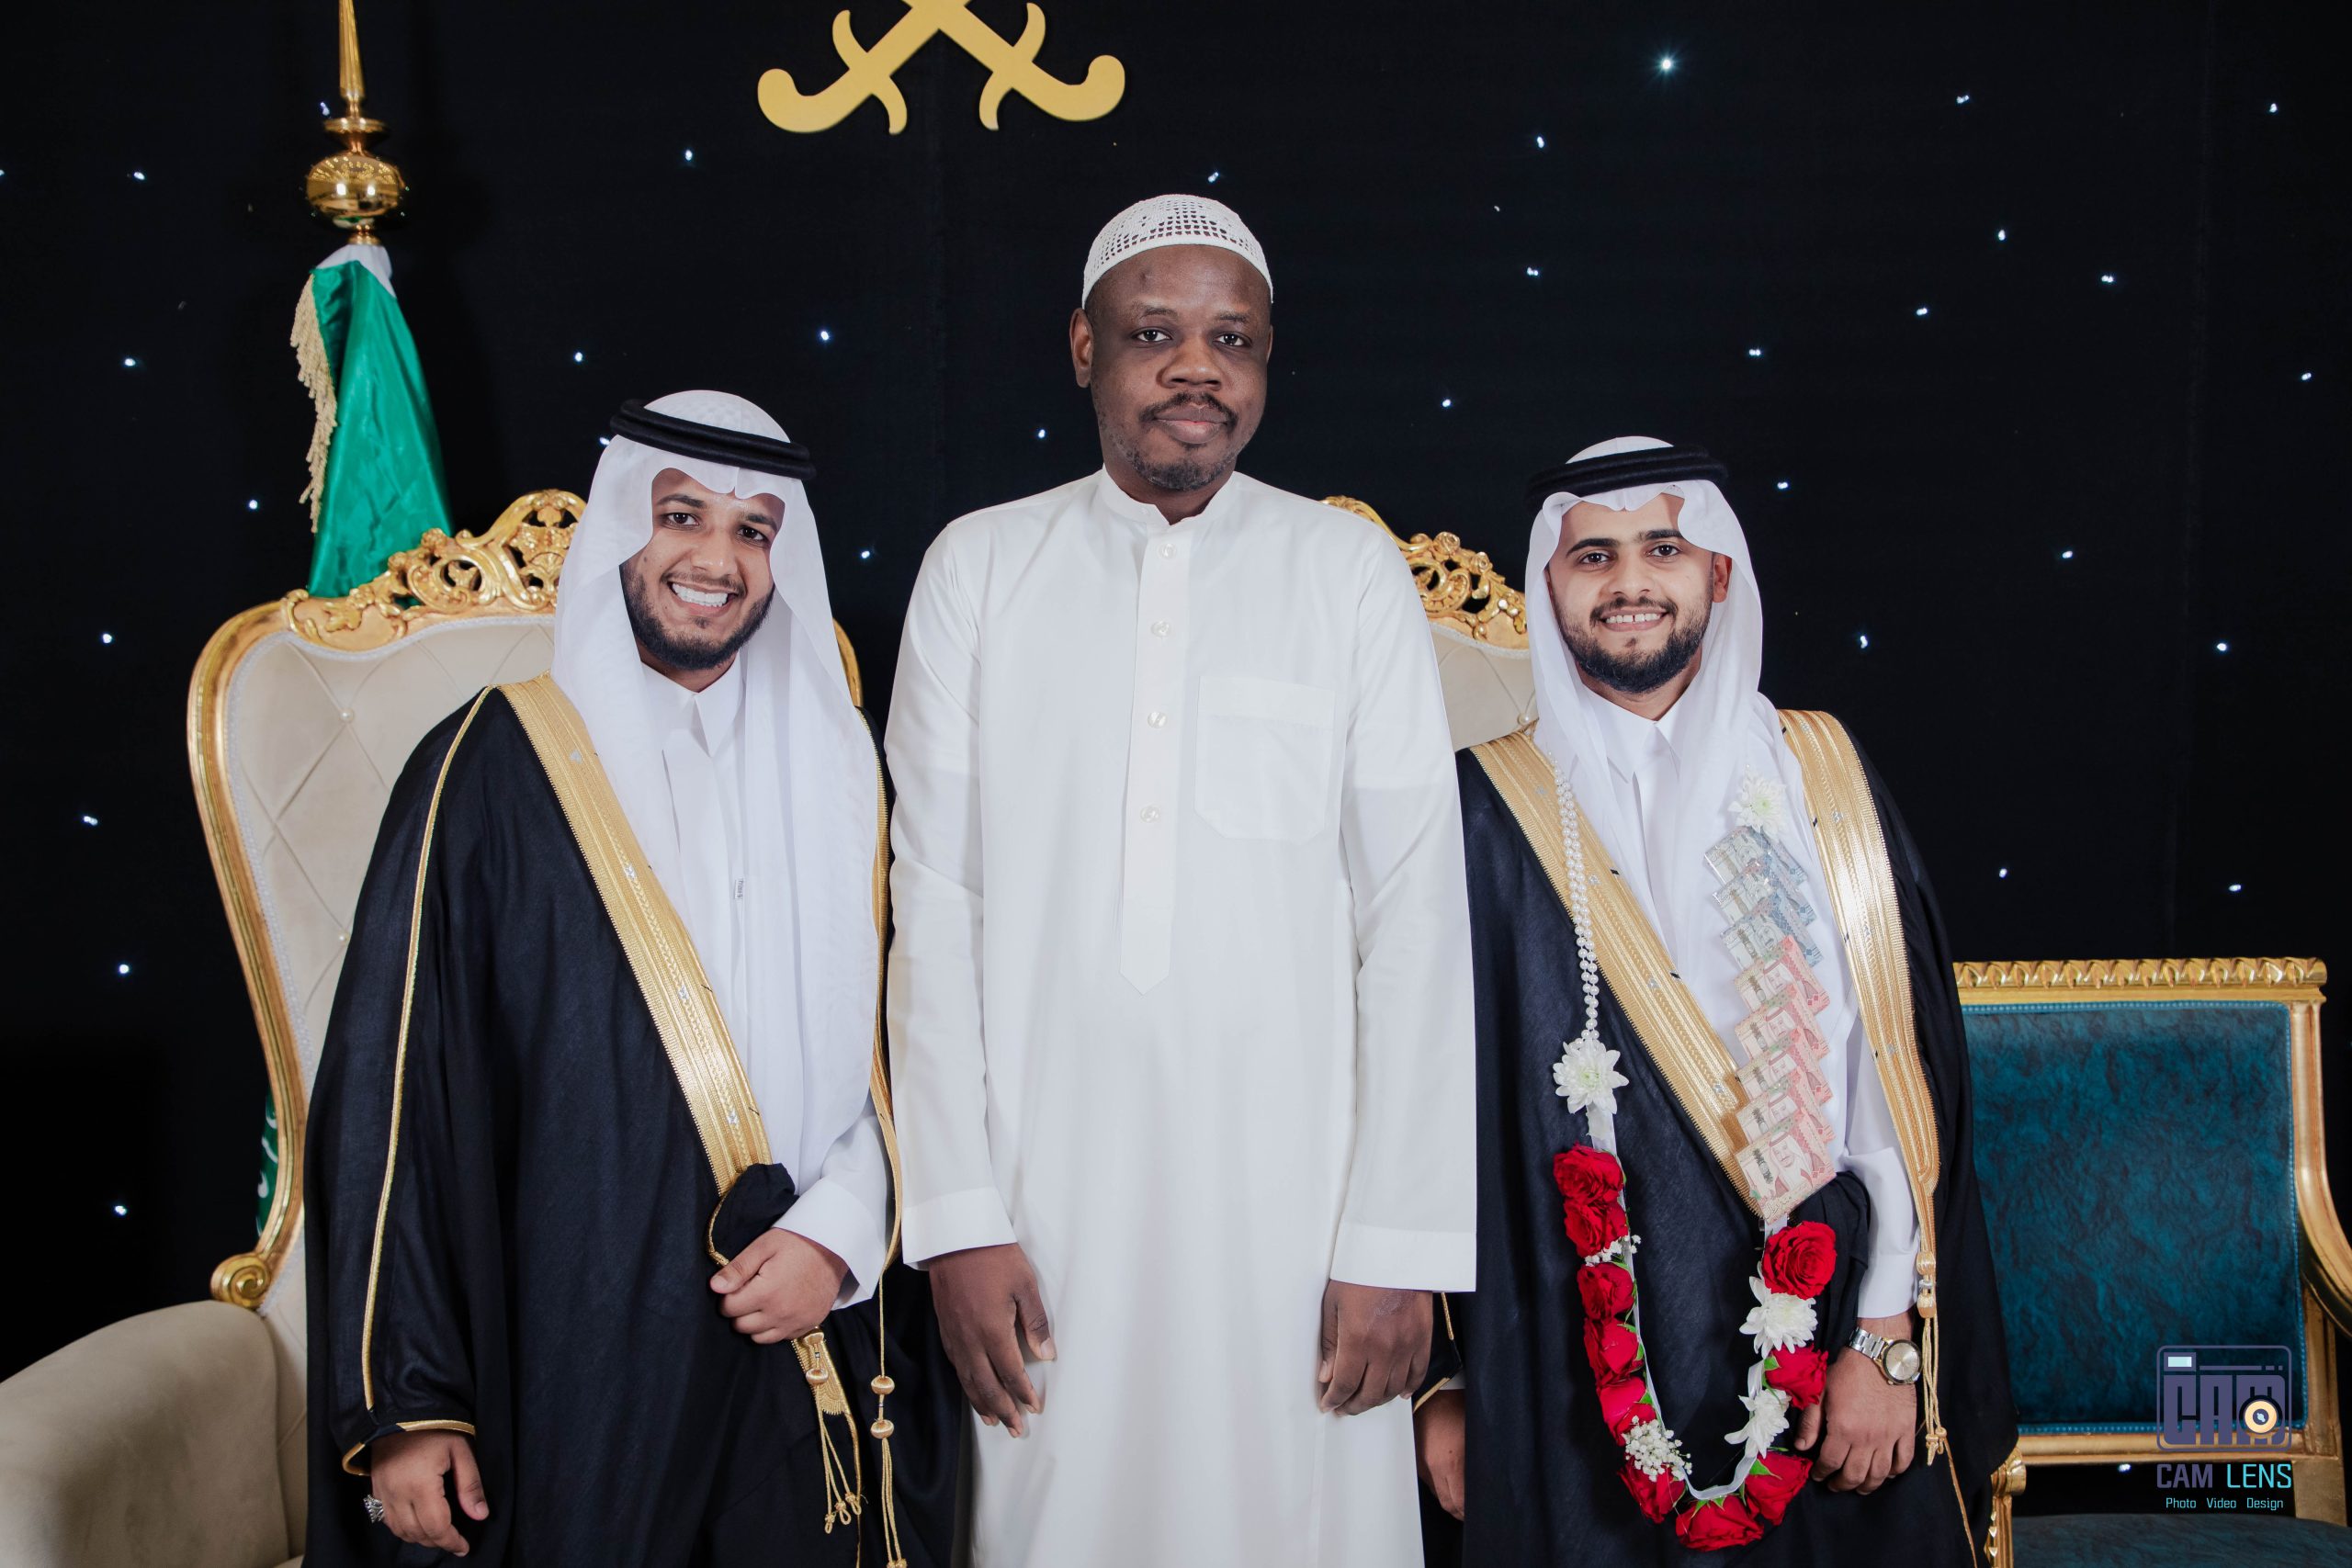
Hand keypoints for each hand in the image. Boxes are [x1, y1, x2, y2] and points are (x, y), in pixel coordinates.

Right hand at [367, 1428, 487, 1555]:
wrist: (399, 1410)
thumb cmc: (435, 1427)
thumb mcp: (460, 1450)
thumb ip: (470, 1485)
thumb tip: (480, 1515)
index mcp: (420, 1485)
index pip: (437, 1527)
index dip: (452, 1541)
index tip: (464, 1547)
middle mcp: (397, 1493)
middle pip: (417, 1533)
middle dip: (438, 1542)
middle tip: (455, 1542)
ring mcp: (383, 1492)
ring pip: (400, 1530)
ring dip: (420, 1538)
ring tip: (439, 1536)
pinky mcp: (376, 1488)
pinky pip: (387, 1519)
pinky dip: (403, 1529)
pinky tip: (417, 1525)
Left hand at [710, 1228, 847, 1343]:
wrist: (835, 1246)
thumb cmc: (797, 1242)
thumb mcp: (764, 1246)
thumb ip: (738, 1268)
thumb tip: (714, 1287)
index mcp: (766, 1292)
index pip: (729, 1308)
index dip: (727, 1296)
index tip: (737, 1285)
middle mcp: (780, 1313)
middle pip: (741, 1326)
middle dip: (739, 1310)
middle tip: (749, 1291)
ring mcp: (796, 1322)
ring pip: (759, 1337)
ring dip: (755, 1322)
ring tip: (762, 1301)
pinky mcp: (808, 1325)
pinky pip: (780, 1338)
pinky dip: (774, 1327)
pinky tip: (778, 1308)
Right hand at [928, 1242, 1053, 1435]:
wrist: (953, 1237)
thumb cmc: (993, 1256)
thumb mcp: (1024, 1284)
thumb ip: (1036, 1322)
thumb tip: (1047, 1353)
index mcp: (992, 1329)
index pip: (1010, 1372)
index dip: (1023, 1393)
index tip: (1034, 1408)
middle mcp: (970, 1339)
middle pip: (987, 1384)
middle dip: (1003, 1409)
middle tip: (1015, 1429)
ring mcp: (954, 1335)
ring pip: (968, 1380)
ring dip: (982, 1403)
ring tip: (993, 1420)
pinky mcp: (945, 1328)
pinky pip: (956, 1366)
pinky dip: (966, 1385)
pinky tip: (973, 1390)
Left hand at [1318, 1281, 1431, 1414]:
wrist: (1396, 1252)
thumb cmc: (1360, 1272)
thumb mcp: (1333, 1304)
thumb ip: (1329, 1343)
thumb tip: (1326, 1375)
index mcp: (1357, 1339)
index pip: (1345, 1384)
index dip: (1335, 1399)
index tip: (1328, 1404)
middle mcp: (1384, 1348)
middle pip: (1370, 1393)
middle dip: (1354, 1405)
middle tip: (1344, 1407)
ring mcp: (1406, 1345)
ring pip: (1393, 1388)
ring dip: (1378, 1400)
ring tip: (1365, 1400)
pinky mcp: (1423, 1339)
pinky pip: (1417, 1373)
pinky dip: (1408, 1388)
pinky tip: (1399, 1393)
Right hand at [1415, 1388, 1466, 1518]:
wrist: (1434, 1388)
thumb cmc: (1459, 1406)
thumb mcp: (1475, 1437)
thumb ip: (1479, 1464)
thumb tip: (1485, 1484)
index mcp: (1451, 1463)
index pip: (1460, 1502)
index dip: (1470, 1512)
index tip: (1478, 1512)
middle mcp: (1433, 1467)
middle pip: (1447, 1502)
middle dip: (1460, 1511)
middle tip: (1472, 1510)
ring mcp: (1421, 1462)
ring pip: (1436, 1493)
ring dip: (1449, 1498)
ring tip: (1462, 1497)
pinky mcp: (1415, 1457)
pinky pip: (1427, 1480)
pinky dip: (1439, 1485)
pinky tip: (1448, 1480)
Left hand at [1794, 1312, 1917, 1492]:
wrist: (1879, 1355)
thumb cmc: (1847, 1372)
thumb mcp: (1820, 1393)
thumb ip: (1811, 1422)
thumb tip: (1802, 1447)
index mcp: (1843, 1429)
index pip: (1830, 1463)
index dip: (1822, 1473)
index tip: (1818, 1475)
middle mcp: (1867, 1439)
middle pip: (1855, 1474)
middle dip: (1842, 1484)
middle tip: (1836, 1485)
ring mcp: (1889, 1437)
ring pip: (1879, 1473)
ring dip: (1868, 1485)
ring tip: (1860, 1487)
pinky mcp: (1905, 1431)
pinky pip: (1904, 1460)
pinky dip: (1895, 1472)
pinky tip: (1886, 1473)